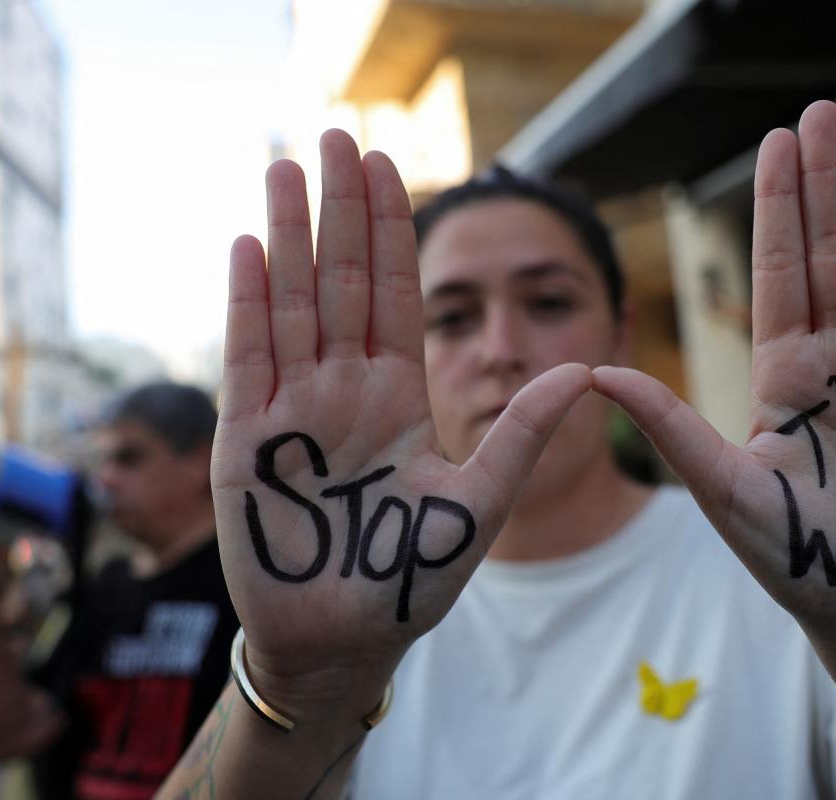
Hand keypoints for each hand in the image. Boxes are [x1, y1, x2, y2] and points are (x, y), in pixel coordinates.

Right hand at [211, 131, 590, 716]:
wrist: (344, 642)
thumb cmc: (411, 579)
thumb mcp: (480, 502)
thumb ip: (523, 433)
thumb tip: (588, 370)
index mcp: (396, 397)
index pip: (393, 295)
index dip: (390, 230)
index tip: (386, 165)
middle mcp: (342, 390)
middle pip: (340, 281)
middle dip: (337, 210)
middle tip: (333, 137)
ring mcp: (292, 409)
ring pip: (291, 303)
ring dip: (289, 237)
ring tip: (286, 167)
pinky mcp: (247, 440)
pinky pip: (248, 357)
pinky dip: (248, 303)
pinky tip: (251, 245)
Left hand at [594, 101, 835, 684]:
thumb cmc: (800, 563)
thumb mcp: (726, 491)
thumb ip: (670, 428)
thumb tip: (593, 374)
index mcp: (786, 377)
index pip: (780, 273)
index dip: (779, 208)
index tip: (774, 144)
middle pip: (835, 255)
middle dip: (829, 184)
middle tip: (823, 112)